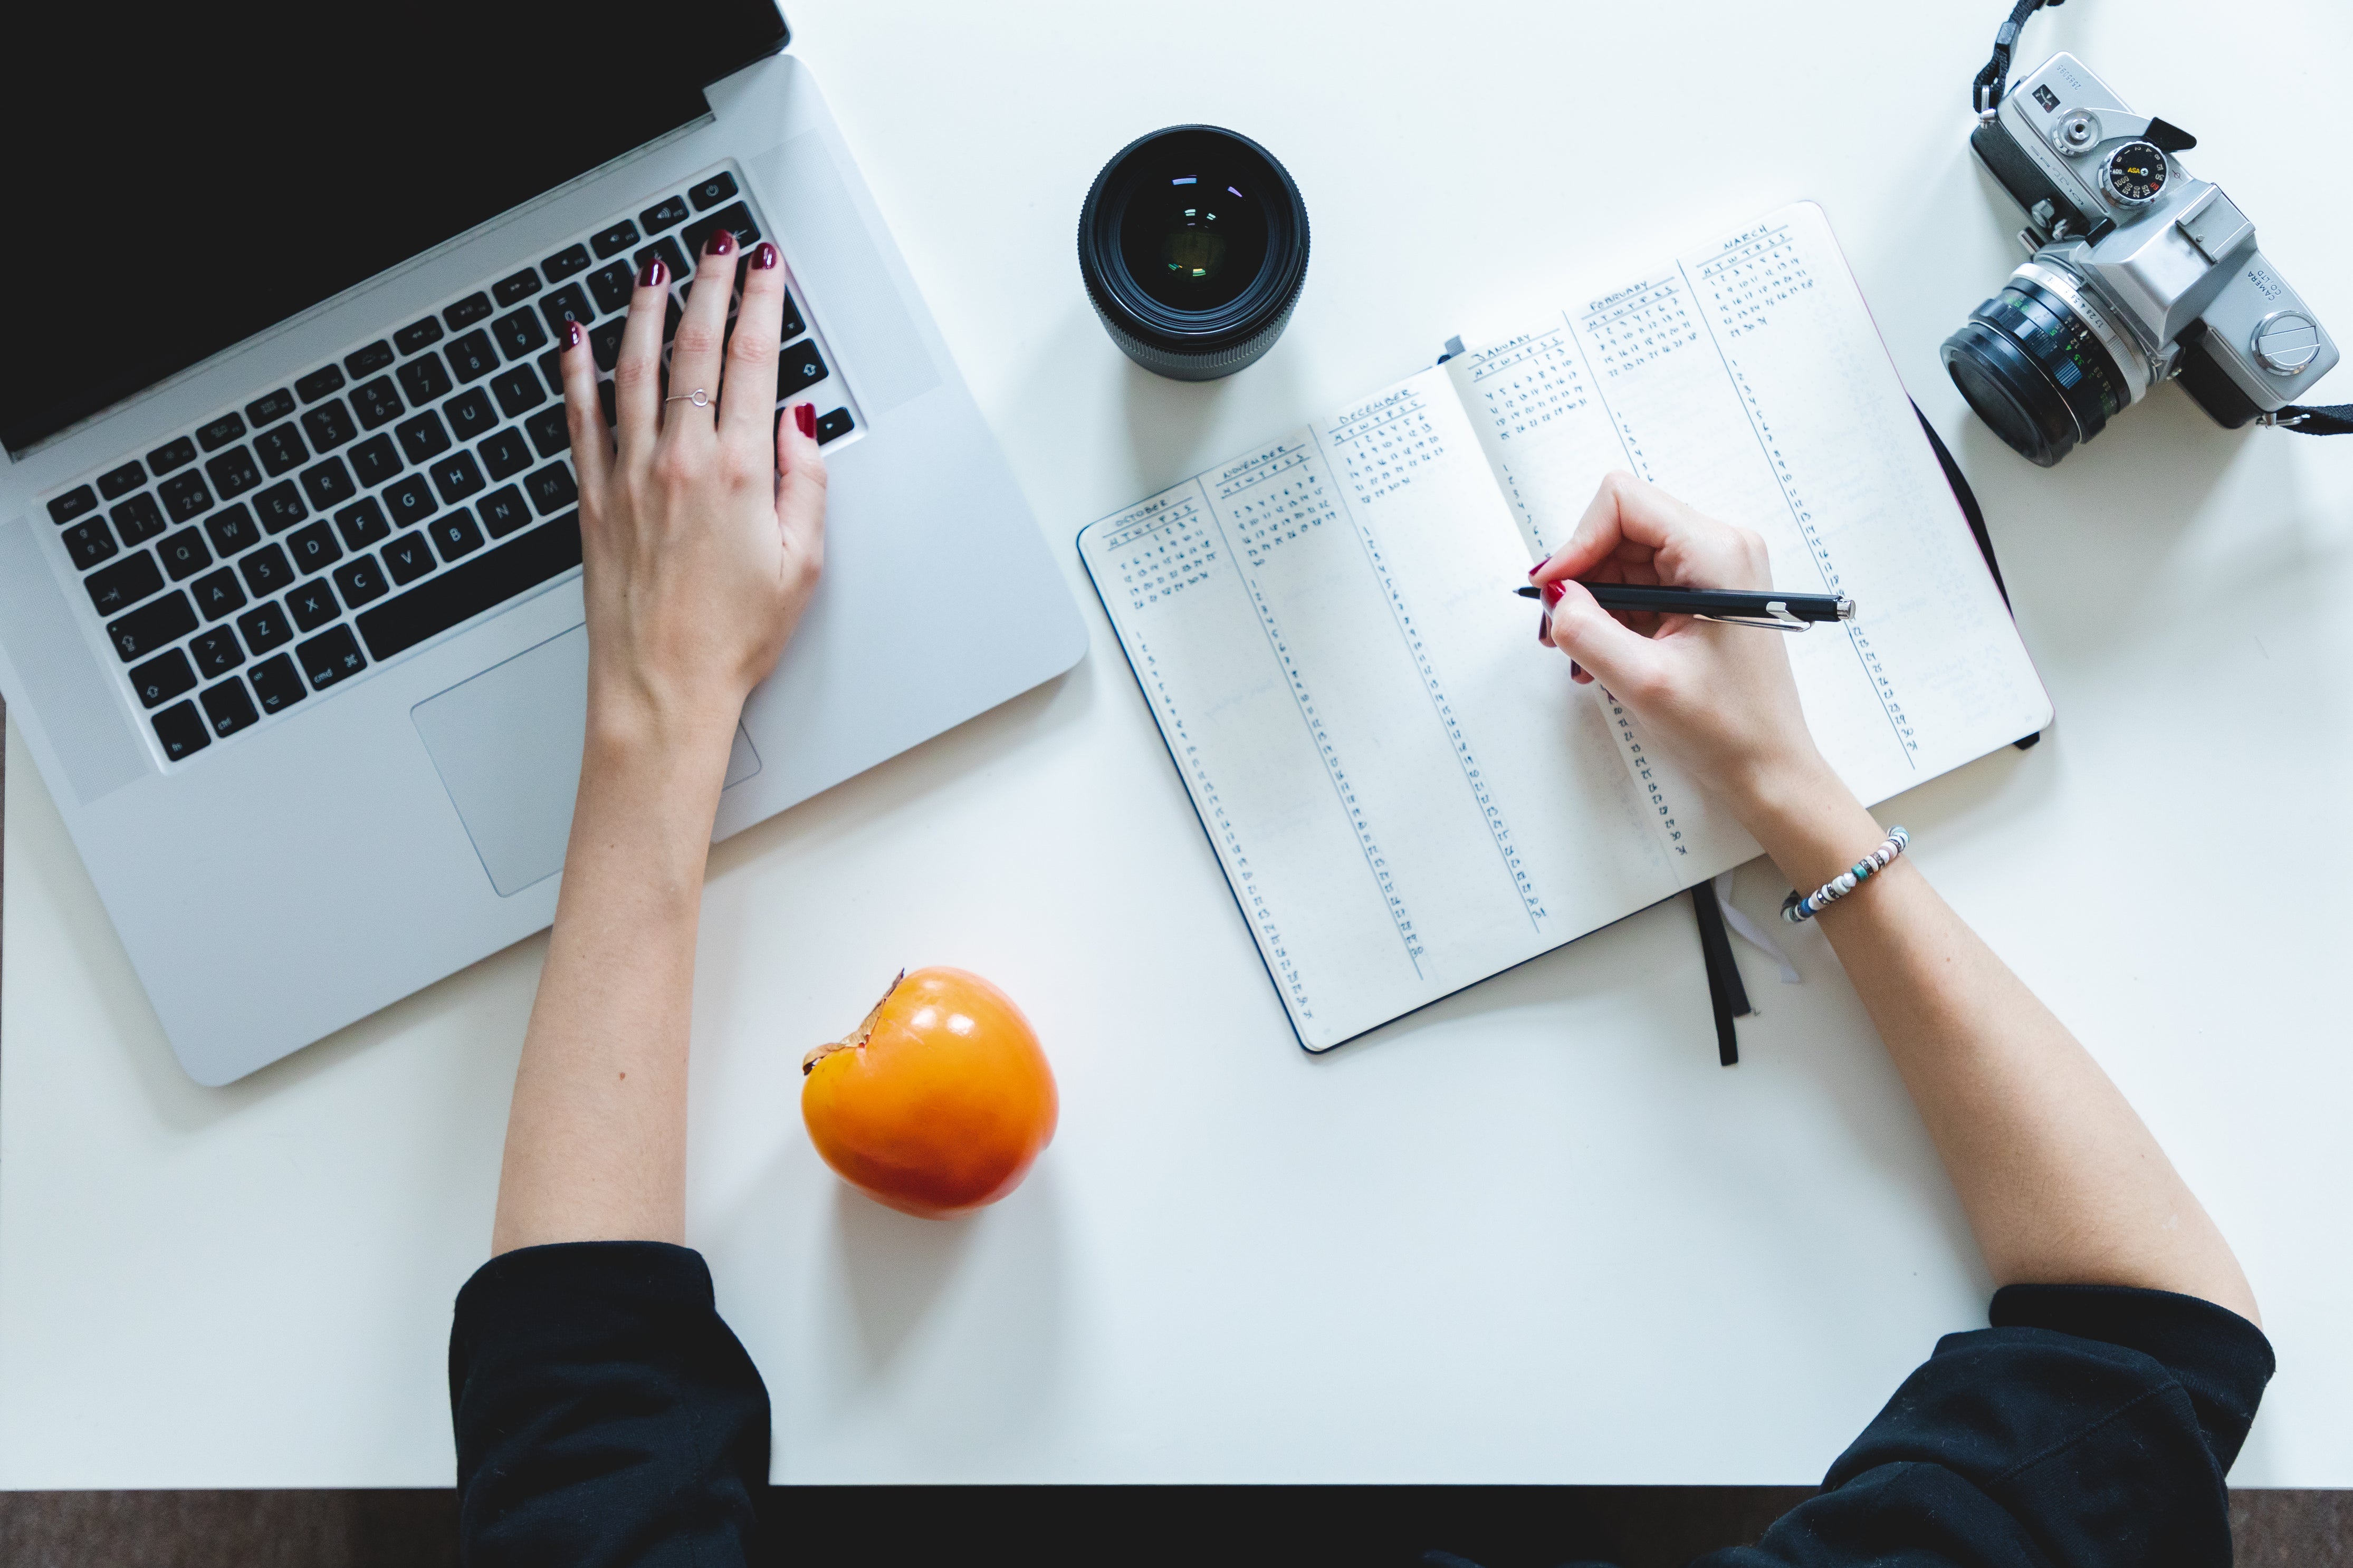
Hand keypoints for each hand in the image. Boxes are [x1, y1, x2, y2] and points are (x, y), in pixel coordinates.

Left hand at [558, 229, 826, 761]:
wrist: (662, 689)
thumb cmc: (733, 639)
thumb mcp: (804, 563)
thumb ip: (806, 482)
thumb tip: (800, 423)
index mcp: (739, 474)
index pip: (755, 360)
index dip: (763, 302)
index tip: (767, 267)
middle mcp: (679, 461)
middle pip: (695, 348)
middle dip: (710, 286)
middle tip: (719, 248)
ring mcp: (629, 475)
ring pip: (634, 367)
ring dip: (645, 310)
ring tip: (656, 271)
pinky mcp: (593, 499)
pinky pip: (581, 417)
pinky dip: (576, 370)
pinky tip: (577, 338)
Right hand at [1533, 473, 1831, 824]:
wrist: (1768, 768)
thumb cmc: (1727, 729)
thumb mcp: (1644, 682)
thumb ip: (1588, 631)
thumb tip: (1553, 595)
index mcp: (1717, 553)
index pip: (1623, 503)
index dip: (1577, 541)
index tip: (1553, 591)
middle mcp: (1719, 548)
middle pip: (1620, 528)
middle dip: (1581, 576)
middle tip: (1558, 630)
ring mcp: (1713, 570)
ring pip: (1624, 558)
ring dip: (1592, 602)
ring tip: (1580, 653)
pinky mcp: (1704, 594)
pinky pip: (1640, 584)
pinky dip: (1612, 616)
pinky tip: (1604, 656)